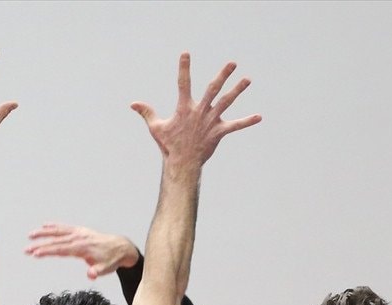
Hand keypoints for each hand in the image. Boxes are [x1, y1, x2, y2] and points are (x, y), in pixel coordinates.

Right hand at [25, 223, 140, 278]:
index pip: (60, 249)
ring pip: (58, 232)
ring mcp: (79, 233)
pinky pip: (65, 228)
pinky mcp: (80, 231)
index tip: (35, 254)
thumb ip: (97, 271)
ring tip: (30, 235)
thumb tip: (91, 274)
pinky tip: (45, 225)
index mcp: (82, 247)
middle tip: (26, 249)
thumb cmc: (112, 259)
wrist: (121, 248)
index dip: (47, 251)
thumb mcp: (106, 268)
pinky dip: (54, 226)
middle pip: (56, 240)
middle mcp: (79, 238)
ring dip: (44, 233)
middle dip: (40, 245)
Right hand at [131, 53, 260, 166]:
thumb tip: (133, 104)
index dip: (184, 68)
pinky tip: (259, 117)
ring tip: (248, 79)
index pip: (183, 83)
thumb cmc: (168, 145)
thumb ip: (146, 113)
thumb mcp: (156, 128)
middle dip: (223, 75)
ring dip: (238, 90)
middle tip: (232, 63)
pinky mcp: (218, 132)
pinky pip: (235, 126)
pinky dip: (246, 122)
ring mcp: (210, 121)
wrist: (181, 164)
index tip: (186, 53)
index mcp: (184, 108)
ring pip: (226, 102)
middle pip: (213, 89)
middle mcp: (199, 111)